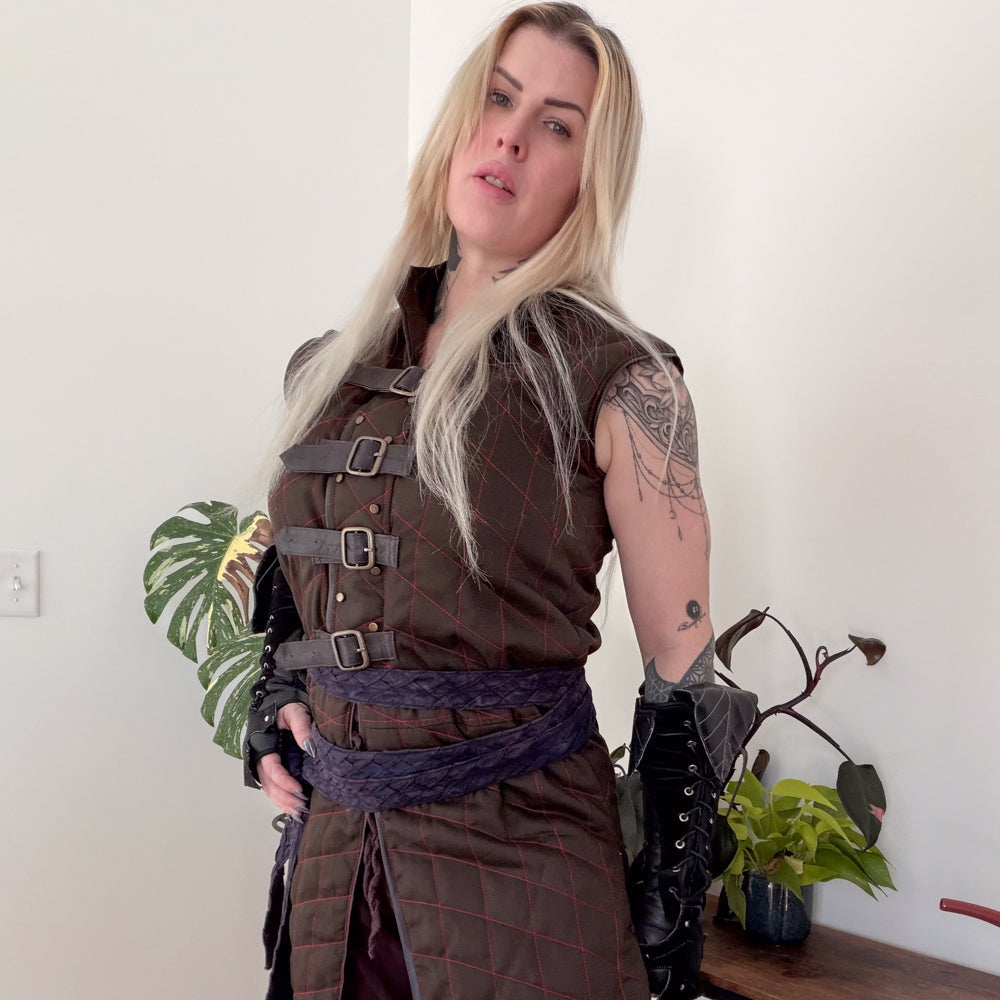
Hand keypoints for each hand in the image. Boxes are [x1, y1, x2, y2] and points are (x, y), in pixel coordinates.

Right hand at [258, 702, 313, 818]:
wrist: (280, 703)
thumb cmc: (287, 707)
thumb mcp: (295, 711)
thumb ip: (301, 726)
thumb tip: (310, 746)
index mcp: (263, 744)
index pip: (270, 768)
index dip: (283, 780)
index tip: (298, 789)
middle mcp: (261, 757)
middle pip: (268, 783)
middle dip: (283, 797)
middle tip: (301, 806)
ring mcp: (266, 765)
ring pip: (269, 789)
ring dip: (283, 803)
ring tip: (299, 812)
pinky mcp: (273, 769)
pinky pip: (273, 788)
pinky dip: (282, 800)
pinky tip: (293, 809)